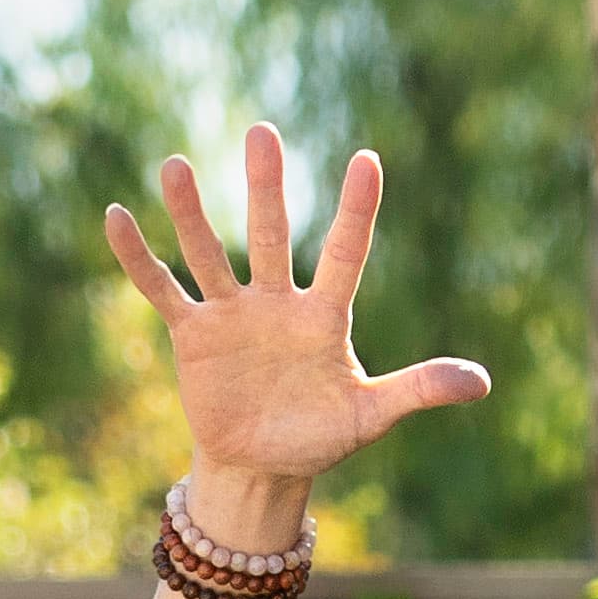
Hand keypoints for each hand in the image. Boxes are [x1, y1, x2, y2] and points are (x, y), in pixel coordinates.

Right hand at [104, 127, 488, 517]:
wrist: (262, 466)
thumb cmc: (319, 436)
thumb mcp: (370, 416)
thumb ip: (418, 389)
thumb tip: (481, 382)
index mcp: (323, 317)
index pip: (345, 254)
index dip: (356, 212)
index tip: (366, 161)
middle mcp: (276, 302)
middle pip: (271, 235)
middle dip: (265, 188)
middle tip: (261, 132)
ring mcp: (232, 314)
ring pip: (210, 254)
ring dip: (191, 213)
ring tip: (174, 164)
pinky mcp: (193, 335)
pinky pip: (162, 290)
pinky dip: (138, 259)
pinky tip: (116, 216)